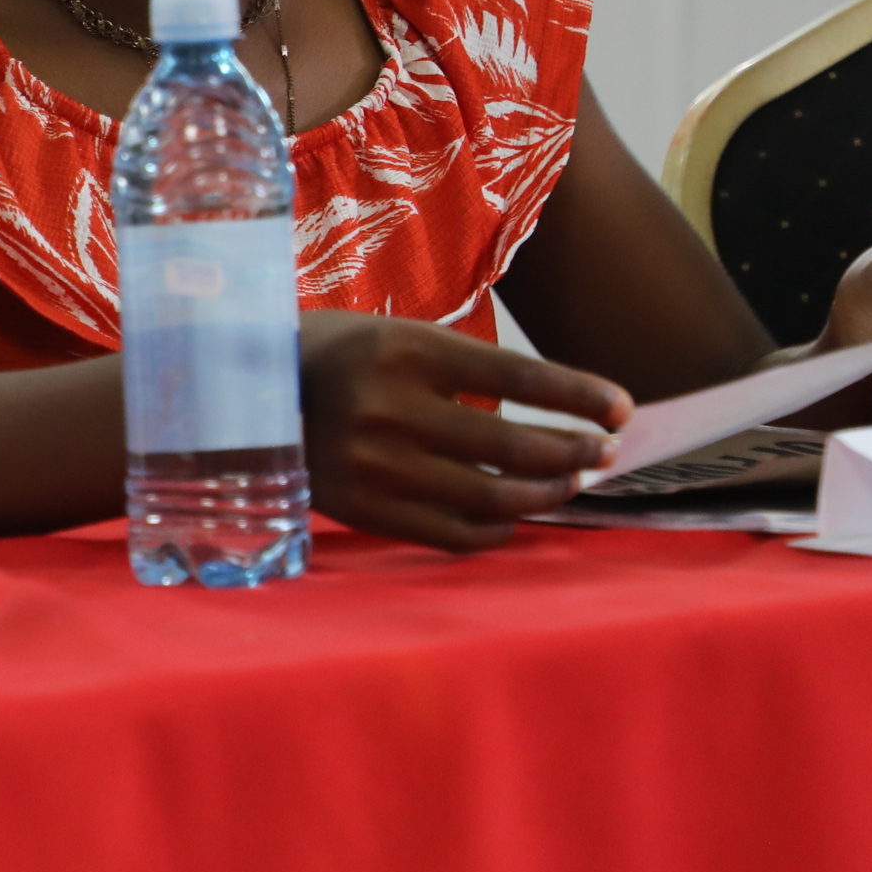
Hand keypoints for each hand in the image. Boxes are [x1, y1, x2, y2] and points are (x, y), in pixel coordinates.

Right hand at [299, 313, 632, 551]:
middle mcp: (390, 409)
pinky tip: (513, 517)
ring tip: (568, 484)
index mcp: (406, 351)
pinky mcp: (362, 509)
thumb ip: (468, 371)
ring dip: (545, 494)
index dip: (580, 396)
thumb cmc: (342, 358)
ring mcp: (374, 465)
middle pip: (514, 445)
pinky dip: (495, 529)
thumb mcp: (399, 338)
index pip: (520, 377)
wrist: (249, 396)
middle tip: (603, 453)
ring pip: (490, 495)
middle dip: (574, 451)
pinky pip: (450, 533)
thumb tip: (556, 413)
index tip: (622, 410)